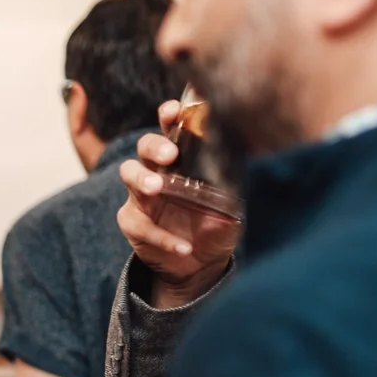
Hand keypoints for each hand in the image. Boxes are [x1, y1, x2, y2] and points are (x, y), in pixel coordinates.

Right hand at [118, 98, 238, 308]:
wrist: (200, 264)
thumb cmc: (215, 224)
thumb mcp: (230, 207)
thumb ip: (233, 190)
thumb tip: (247, 176)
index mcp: (182, 159)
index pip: (173, 128)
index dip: (169, 115)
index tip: (174, 111)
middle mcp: (158, 170)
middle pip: (145, 146)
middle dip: (155, 146)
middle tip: (169, 154)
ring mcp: (142, 195)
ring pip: (129, 173)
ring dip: (142, 179)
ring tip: (157, 188)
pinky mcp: (133, 221)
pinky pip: (140, 225)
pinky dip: (162, 237)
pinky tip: (183, 247)